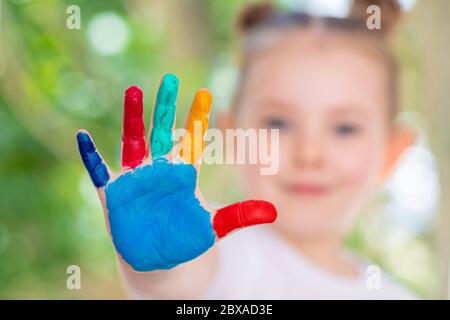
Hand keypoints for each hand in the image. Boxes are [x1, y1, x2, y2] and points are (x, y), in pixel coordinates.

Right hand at [76, 73, 276, 271]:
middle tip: (170, 79)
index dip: (198, 118)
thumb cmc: (186, 240)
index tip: (205, 93)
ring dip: (132, 119)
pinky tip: (83, 137)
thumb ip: (239, 217)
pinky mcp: (114, 194)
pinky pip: (99, 171)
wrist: (160, 260)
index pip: (191, 140)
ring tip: (133, 91)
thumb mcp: (214, 227)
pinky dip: (91, 156)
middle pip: (162, 132)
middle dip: (166, 106)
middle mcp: (158, 170)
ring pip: (133, 142)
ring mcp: (135, 179)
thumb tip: (272, 211)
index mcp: (182, 174)